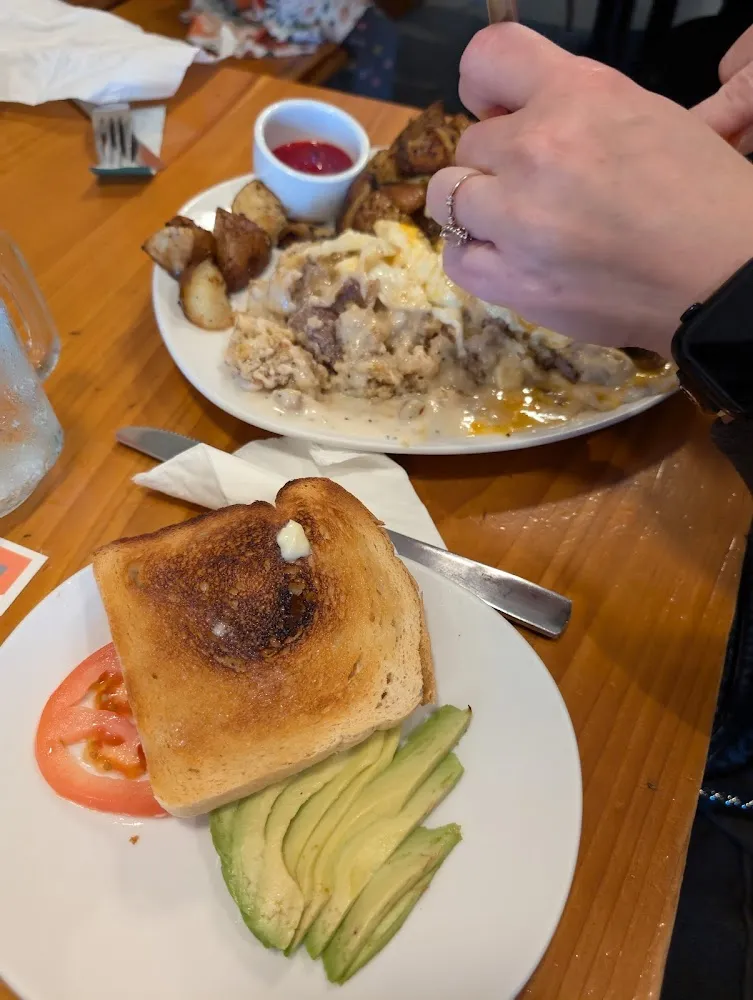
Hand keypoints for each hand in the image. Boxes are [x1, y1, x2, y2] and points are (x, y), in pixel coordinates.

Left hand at [426, 24, 752, 355]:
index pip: (486, 56)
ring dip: (478, 209)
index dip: (484, 85)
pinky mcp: (511, 280)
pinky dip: (478, 258)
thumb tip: (516, 117)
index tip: (496, 108)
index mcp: (578, 93)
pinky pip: (457, 259)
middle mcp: (537, 148)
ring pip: (450, 196)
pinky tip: (514, 260)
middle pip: (469, 143)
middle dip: (497, 161)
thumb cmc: (700, 195)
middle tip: (539, 188)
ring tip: (519, 227)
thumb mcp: (645, 115)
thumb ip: (573, 108)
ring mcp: (517, 219)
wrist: (720, 279)